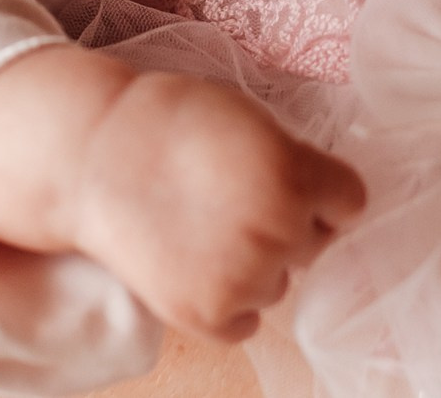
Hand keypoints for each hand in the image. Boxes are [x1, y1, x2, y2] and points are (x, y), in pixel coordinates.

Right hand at [70, 72, 365, 341]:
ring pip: (278, 282)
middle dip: (284, 225)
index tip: (291, 184)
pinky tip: (194, 262)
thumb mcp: (247, 119)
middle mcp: (277, 231)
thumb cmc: (166, 123)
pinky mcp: (206, 315)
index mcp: (294, 175)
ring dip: (254, 264)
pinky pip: (247, 321)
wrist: (89, 156)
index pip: (350, 202)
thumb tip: (319, 197)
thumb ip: (293, 159)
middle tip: (230, 202)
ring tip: (202, 229)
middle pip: (312, 243)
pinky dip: (227, 300)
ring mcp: (242, 278)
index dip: (320, 192)